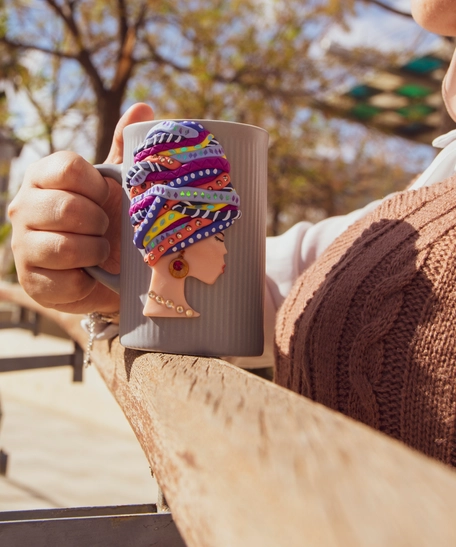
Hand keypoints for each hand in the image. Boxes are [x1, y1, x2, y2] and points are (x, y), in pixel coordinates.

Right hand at [8, 103, 154, 313]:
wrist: (100, 271)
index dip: (97, 185)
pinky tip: (90, 272)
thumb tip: (143, 108)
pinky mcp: (32, 280)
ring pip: (66, 245)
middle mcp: (24, 206)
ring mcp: (23, 244)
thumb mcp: (115, 185)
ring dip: (96, 249)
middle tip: (105, 227)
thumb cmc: (105, 220)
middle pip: (67, 207)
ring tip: (100, 249)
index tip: (107, 196)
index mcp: (44, 176)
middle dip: (98, 221)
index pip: (67, 167)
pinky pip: (66, 278)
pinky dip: (89, 277)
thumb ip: (124, 150)